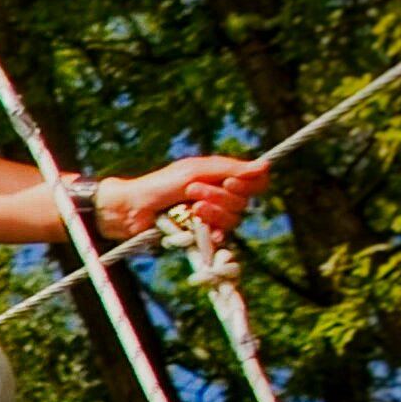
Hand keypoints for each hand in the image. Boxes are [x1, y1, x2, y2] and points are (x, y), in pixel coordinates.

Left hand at [102, 153, 266, 241]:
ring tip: (189, 206)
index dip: (250, 184)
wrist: (134, 208)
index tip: (229, 181)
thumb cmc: (161, 185)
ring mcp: (213, 218)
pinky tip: (196, 224)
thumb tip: (266, 166)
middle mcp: (222, 198)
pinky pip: (222, 235)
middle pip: (244, 201)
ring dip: (212, 210)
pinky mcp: (203, 235)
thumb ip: (230, 169)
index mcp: (223, 179)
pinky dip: (211, 229)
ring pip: (234, 218)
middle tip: (191, 190)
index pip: (256, 183)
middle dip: (218, 196)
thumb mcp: (195, 171)